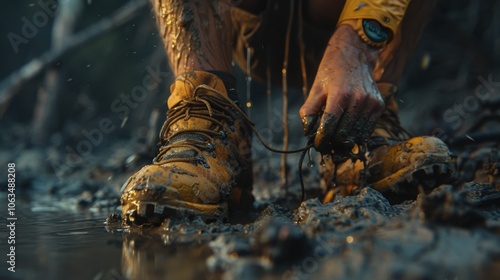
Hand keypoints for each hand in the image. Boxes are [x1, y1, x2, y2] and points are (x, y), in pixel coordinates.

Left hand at [299, 23, 384, 154]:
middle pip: (343, 133)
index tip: (317, 145)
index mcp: (339, 95)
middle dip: (332, 142)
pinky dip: (357, 134)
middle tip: (325, 144)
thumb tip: (308, 132)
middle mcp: (357, 99)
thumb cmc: (332, 71)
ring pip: (356, 134)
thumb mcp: (316, 87)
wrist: (356, 53)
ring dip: (345, 140)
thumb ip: (309, 110)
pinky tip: (349, 132)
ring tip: (336, 140)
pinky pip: (367, 129)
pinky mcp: (379, 105)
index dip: (321, 139)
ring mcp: (370, 103)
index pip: (329, 126)